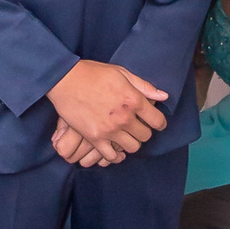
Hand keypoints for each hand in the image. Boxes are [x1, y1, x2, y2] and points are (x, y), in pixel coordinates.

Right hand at [48, 61, 167, 164]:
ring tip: (126, 136)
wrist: (65, 80)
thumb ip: (144, 86)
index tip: (156, 122)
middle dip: (145, 131)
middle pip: (146, 136)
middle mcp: (125, 118)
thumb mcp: (122, 73)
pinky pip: (111, 156)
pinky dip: (115, 156)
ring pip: (132, 147)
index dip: (160, 122)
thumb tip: (164, 96)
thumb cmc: (93, 73)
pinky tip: (115, 149)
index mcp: (134, 100)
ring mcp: (110, 130)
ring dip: (131, 142)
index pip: (158, 121)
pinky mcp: (95, 138)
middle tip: (138, 127)